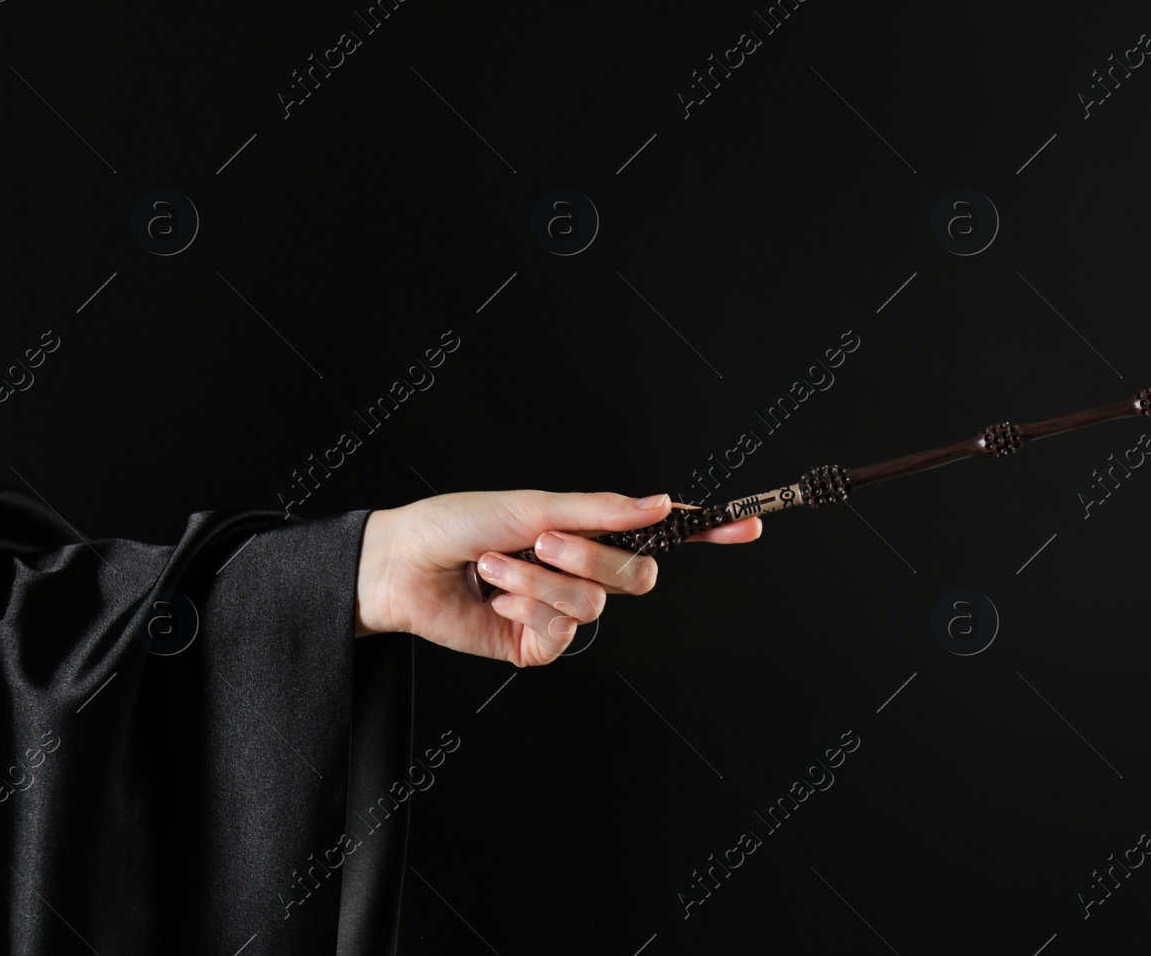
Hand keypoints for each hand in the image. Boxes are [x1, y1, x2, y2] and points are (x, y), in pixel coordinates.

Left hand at [354, 491, 761, 664]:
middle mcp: (583, 571)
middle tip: (543, 540)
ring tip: (495, 565)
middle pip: (637, 577)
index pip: (659, 536)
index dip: (707, 533)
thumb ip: (602, 511)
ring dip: (540, 580)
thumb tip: (664, 504)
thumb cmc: (458, 522)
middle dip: (592, 558)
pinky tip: (495, 594)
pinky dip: (527, 606)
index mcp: (587, 531)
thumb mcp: (534, 506)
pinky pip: (561, 631)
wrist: (400, 564)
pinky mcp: (538, 646)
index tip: (750, 526)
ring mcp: (562, 611)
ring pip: (595, 604)